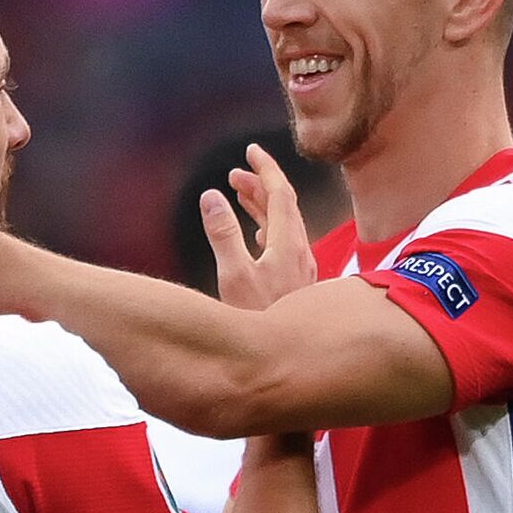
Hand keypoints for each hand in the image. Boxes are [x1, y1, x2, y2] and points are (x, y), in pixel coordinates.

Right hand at [199, 143, 315, 309]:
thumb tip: (212, 197)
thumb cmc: (260, 321)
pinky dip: (268, 226)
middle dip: (260, 185)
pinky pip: (284, 241)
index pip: (280, 194)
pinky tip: (258, 234)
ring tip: (240, 194)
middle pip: (283, 206)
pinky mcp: (296, 282)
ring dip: (262, 206)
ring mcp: (300, 268)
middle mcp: (299, 252)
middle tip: (236, 173)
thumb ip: (223, 234)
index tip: (251, 151)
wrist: (288, 361)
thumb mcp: (233, 277)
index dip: (265, 169)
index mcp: (287, 244)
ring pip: (284, 224)